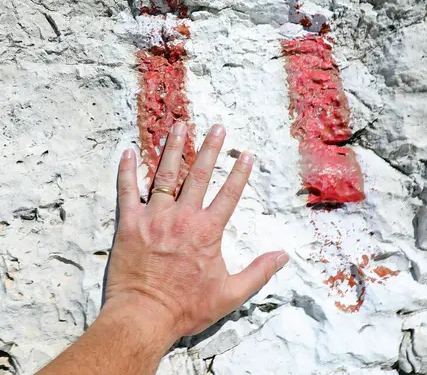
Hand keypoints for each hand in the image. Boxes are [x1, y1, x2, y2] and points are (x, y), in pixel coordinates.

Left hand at [104, 123, 288, 341]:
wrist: (144, 316)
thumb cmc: (187, 307)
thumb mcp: (231, 294)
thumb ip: (259, 272)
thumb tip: (283, 255)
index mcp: (208, 231)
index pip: (229, 194)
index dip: (239, 173)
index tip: (246, 155)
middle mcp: (183, 218)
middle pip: (198, 176)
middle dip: (210, 149)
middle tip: (217, 128)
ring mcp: (154, 218)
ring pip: (165, 176)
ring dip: (173, 150)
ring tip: (179, 127)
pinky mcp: (129, 224)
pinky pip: (127, 192)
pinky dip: (127, 171)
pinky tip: (127, 153)